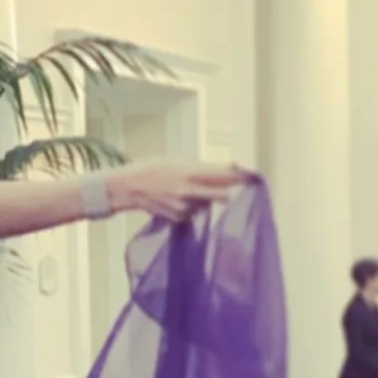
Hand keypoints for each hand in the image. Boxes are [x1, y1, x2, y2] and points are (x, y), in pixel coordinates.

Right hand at [103, 162, 246, 223]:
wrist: (128, 188)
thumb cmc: (151, 168)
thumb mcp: (176, 159)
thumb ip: (200, 166)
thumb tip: (226, 169)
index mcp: (190, 171)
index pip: (223, 175)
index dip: (238, 175)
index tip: (249, 176)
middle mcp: (190, 190)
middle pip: (222, 196)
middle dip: (225, 192)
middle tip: (228, 188)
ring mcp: (184, 206)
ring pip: (206, 205)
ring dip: (204, 200)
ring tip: (186, 190)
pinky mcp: (178, 218)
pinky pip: (193, 213)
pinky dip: (191, 208)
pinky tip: (177, 200)